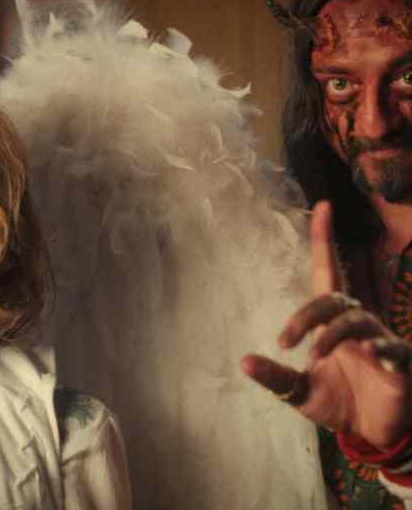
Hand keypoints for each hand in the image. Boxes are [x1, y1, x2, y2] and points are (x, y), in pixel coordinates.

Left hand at [241, 200, 411, 449]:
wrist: (371, 433)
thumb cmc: (337, 400)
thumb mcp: (299, 391)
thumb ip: (276, 376)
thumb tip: (243, 361)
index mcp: (330, 321)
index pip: (326, 272)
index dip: (324, 239)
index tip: (322, 206)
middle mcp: (355, 322)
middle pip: (333, 298)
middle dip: (307, 315)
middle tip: (286, 342)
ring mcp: (379, 340)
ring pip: (357, 320)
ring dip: (334, 334)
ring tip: (317, 355)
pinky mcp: (400, 363)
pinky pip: (394, 349)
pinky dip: (384, 351)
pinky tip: (374, 358)